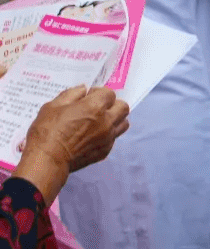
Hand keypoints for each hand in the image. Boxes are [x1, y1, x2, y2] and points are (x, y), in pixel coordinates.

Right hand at [13, 86, 129, 204]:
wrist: (48, 159)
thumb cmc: (47, 131)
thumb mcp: (53, 106)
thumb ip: (71, 94)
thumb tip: (83, 89)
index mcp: (94, 107)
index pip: (109, 93)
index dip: (99, 93)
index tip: (89, 96)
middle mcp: (106, 121)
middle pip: (123, 107)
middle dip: (112, 104)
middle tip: (98, 107)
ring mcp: (108, 137)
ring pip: (123, 123)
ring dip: (115, 119)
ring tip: (100, 121)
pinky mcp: (105, 150)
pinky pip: (114, 138)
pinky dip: (108, 134)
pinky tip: (93, 135)